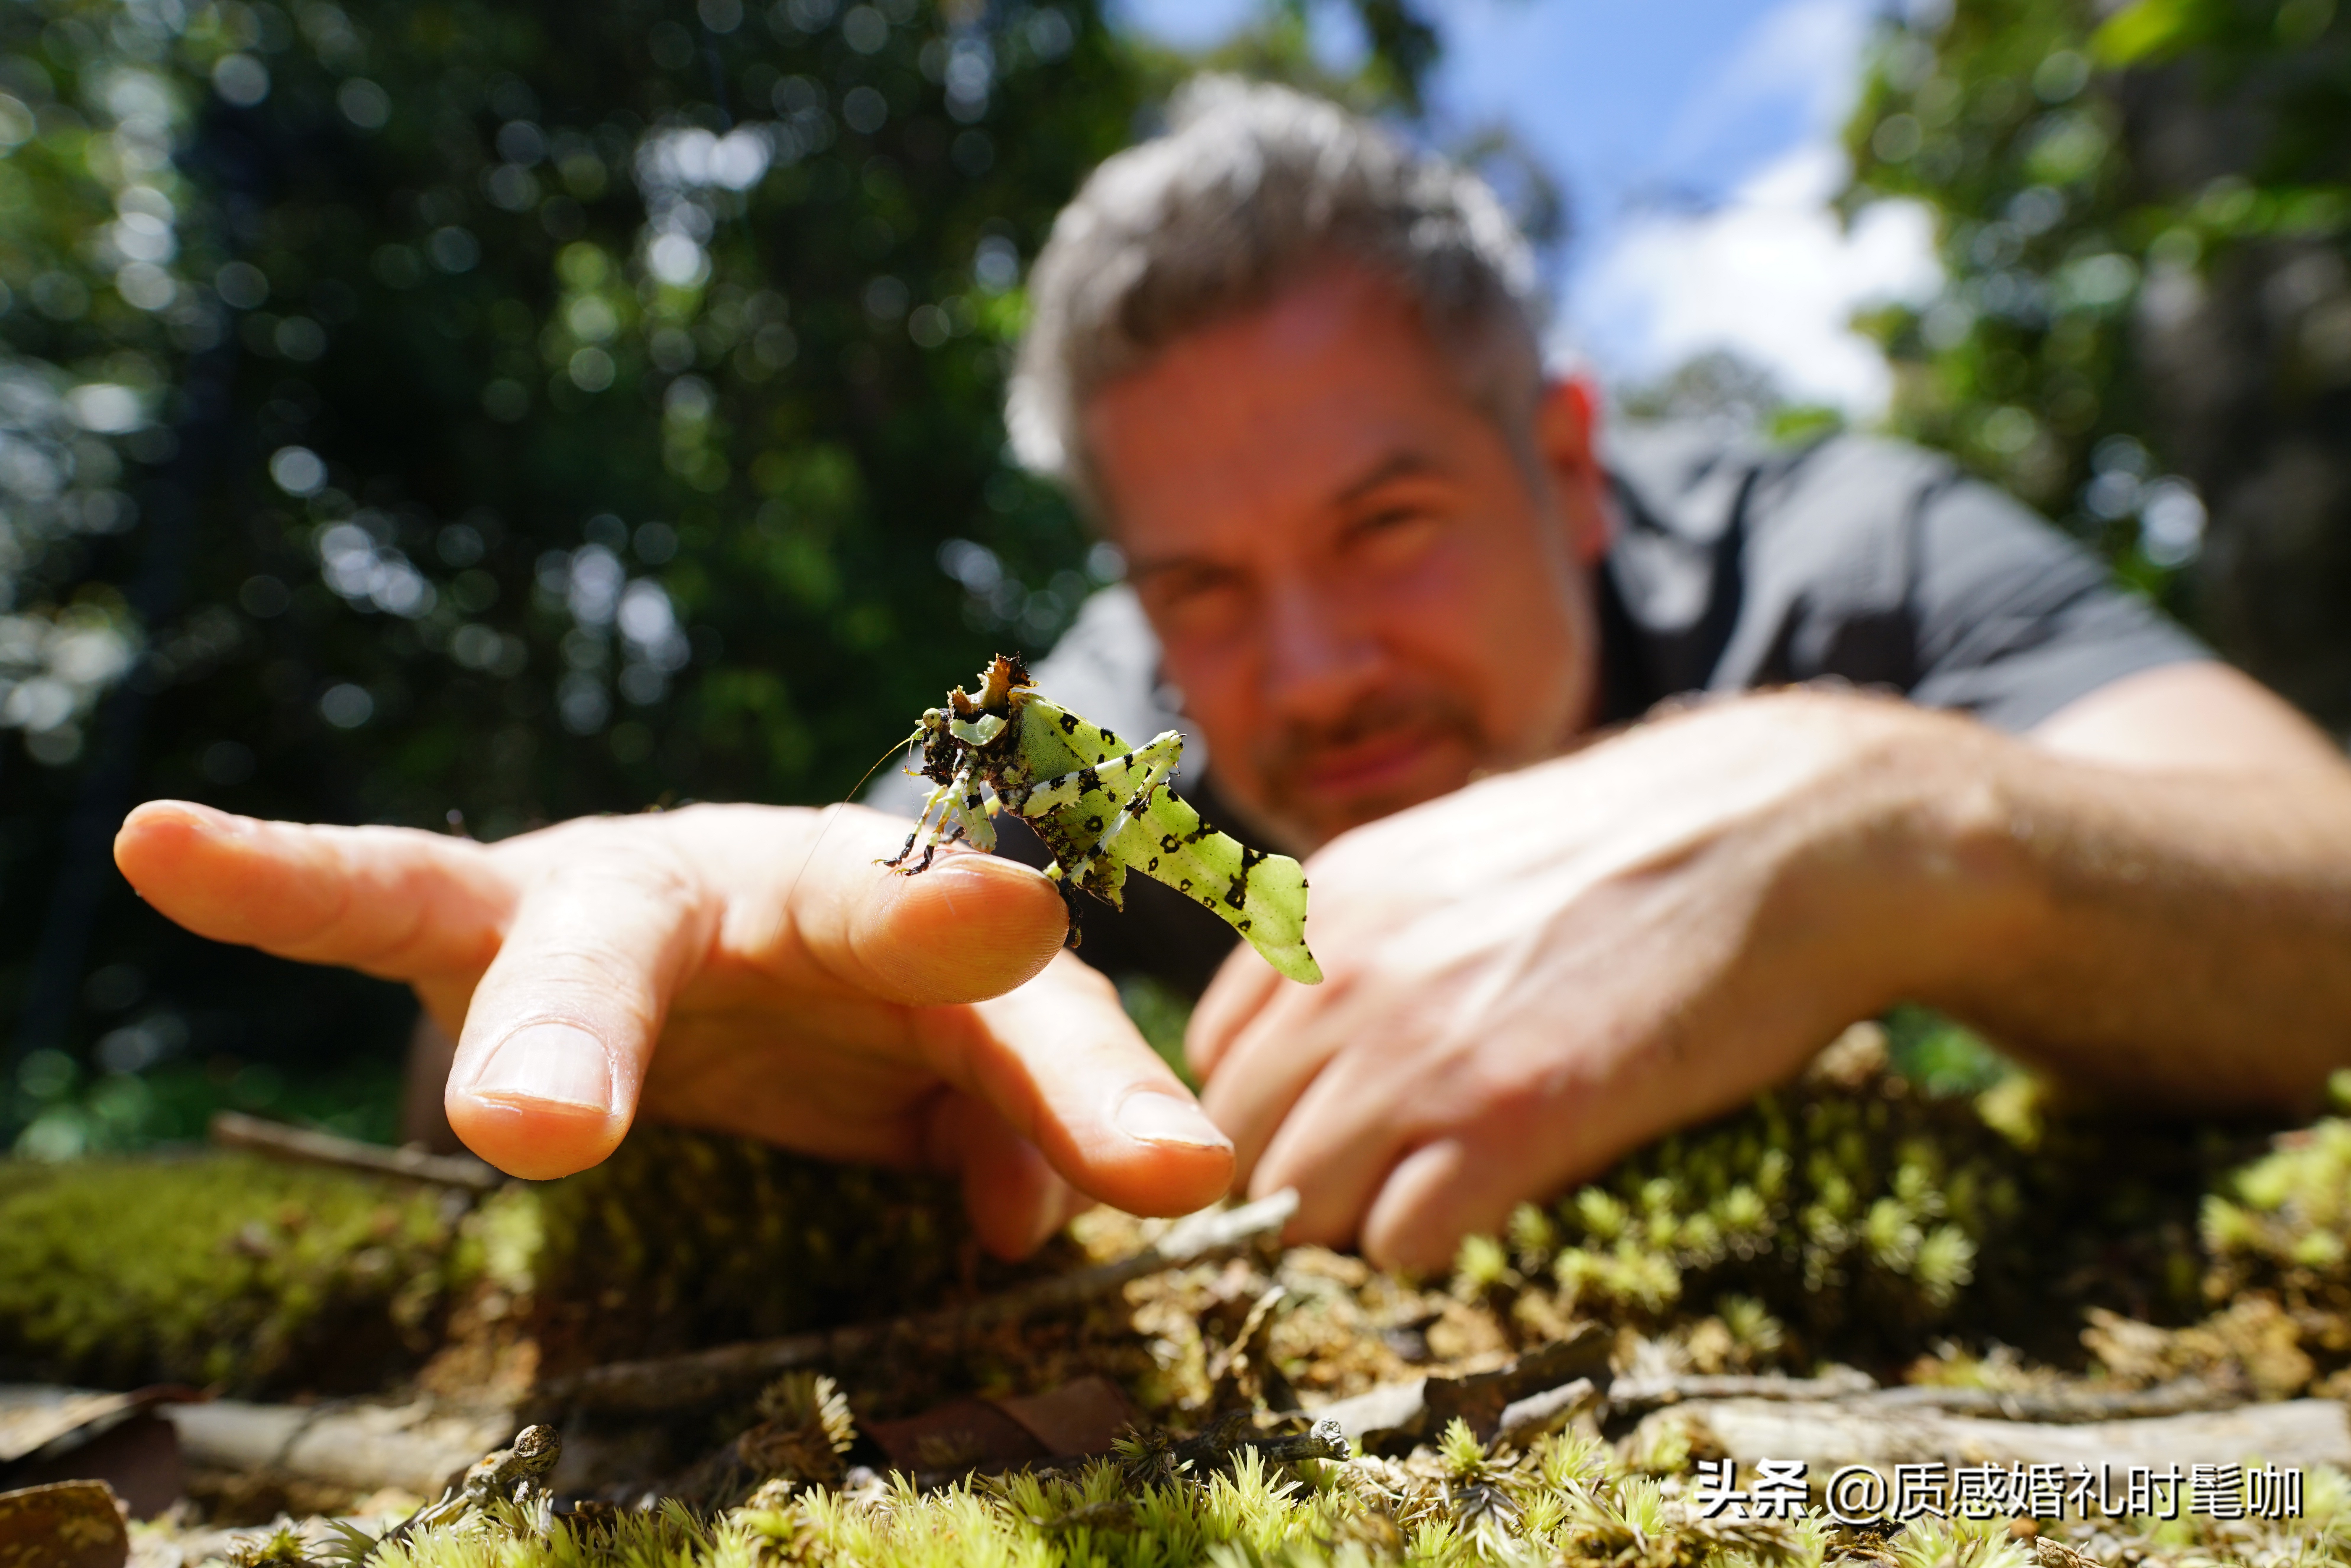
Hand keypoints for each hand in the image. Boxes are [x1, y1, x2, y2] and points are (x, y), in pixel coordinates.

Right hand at [115, 800, 1233, 1256]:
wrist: (730, 926)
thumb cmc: (858, 1009)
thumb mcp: (949, 1080)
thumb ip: (1018, 1121)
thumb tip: (1029, 1217)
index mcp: (925, 933)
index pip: (1040, 1017)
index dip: (1106, 1090)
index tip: (1180, 1167)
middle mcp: (790, 882)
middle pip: (862, 905)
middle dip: (917, 934)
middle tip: (995, 940)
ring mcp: (632, 894)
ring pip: (603, 938)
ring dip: (562, 1033)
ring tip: (520, 1122)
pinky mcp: (492, 917)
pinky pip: (384, 900)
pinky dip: (279, 883)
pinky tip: (164, 848)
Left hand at [1187, 690, 2015, 1272]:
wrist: (1789, 832)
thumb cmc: (1633, 852)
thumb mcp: (1452, 858)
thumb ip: (1363, 938)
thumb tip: (1315, 1042)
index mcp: (1327, 903)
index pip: (1214, 1059)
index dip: (1274, 1107)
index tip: (1340, 1122)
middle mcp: (1344, 971)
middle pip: (1242, 1144)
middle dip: (1304, 1176)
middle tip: (1395, 1175)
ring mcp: (1416, 1047)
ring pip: (1302, 1205)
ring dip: (1362, 1219)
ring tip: (1447, 1187)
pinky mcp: (1506, 1119)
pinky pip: (1397, 1242)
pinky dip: (1433, 1244)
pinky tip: (1495, 1199)